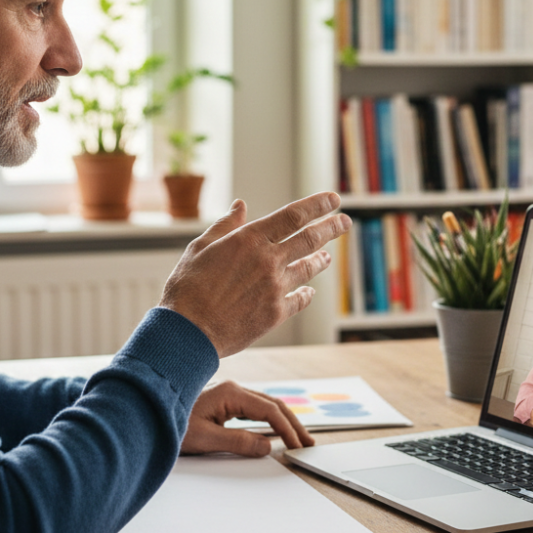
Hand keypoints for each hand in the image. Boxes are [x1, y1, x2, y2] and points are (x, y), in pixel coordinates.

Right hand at [160, 192, 350, 356]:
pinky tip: (309, 291)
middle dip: (332, 227)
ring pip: (308, 268)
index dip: (318, 205)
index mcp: (250, 239)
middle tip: (345, 221)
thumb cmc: (187, 287)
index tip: (333, 200)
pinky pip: (300, 299)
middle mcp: (268, 260)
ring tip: (328, 256)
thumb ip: (225, 226)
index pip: (294, 215)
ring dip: (320, 260)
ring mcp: (275, 288)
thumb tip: (240, 206)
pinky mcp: (276, 313)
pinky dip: (306, 293)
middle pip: (310, 239)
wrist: (187, 332)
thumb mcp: (200, 247)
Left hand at [181, 380, 314, 456]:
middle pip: (272, 404)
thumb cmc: (168, 423)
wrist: (144, 413)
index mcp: (230, 393)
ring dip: (283, 421)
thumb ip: (239, 442)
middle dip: (292, 423)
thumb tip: (267, 445)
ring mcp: (227, 394)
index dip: (287, 428)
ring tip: (298, 438)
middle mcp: (232, 389)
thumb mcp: (205, 439)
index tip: (298, 445)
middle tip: (308, 442)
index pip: (269, 410)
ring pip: (265, 405)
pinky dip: (269, 420)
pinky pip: (253, 410)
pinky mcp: (223, 402)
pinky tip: (276, 430)